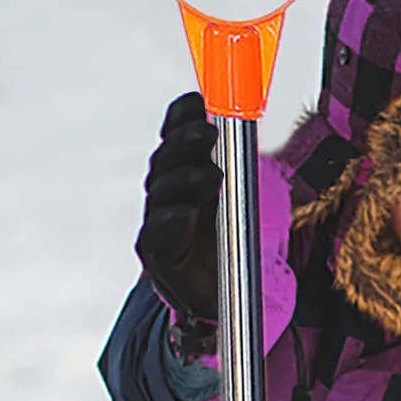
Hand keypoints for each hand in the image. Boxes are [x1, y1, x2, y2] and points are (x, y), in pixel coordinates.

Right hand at [135, 92, 220, 321]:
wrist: (220, 298)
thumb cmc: (227, 245)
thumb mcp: (238, 199)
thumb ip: (237, 166)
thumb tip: (245, 125)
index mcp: (181, 173)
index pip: (173, 136)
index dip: (181, 117)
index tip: (197, 102)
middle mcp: (164, 194)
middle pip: (165, 160)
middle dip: (185, 142)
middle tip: (209, 133)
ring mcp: (156, 223)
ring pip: (161, 193)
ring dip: (185, 179)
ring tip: (212, 176)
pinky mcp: (155, 254)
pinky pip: (157, 233)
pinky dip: (171, 220)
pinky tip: (184, 213)